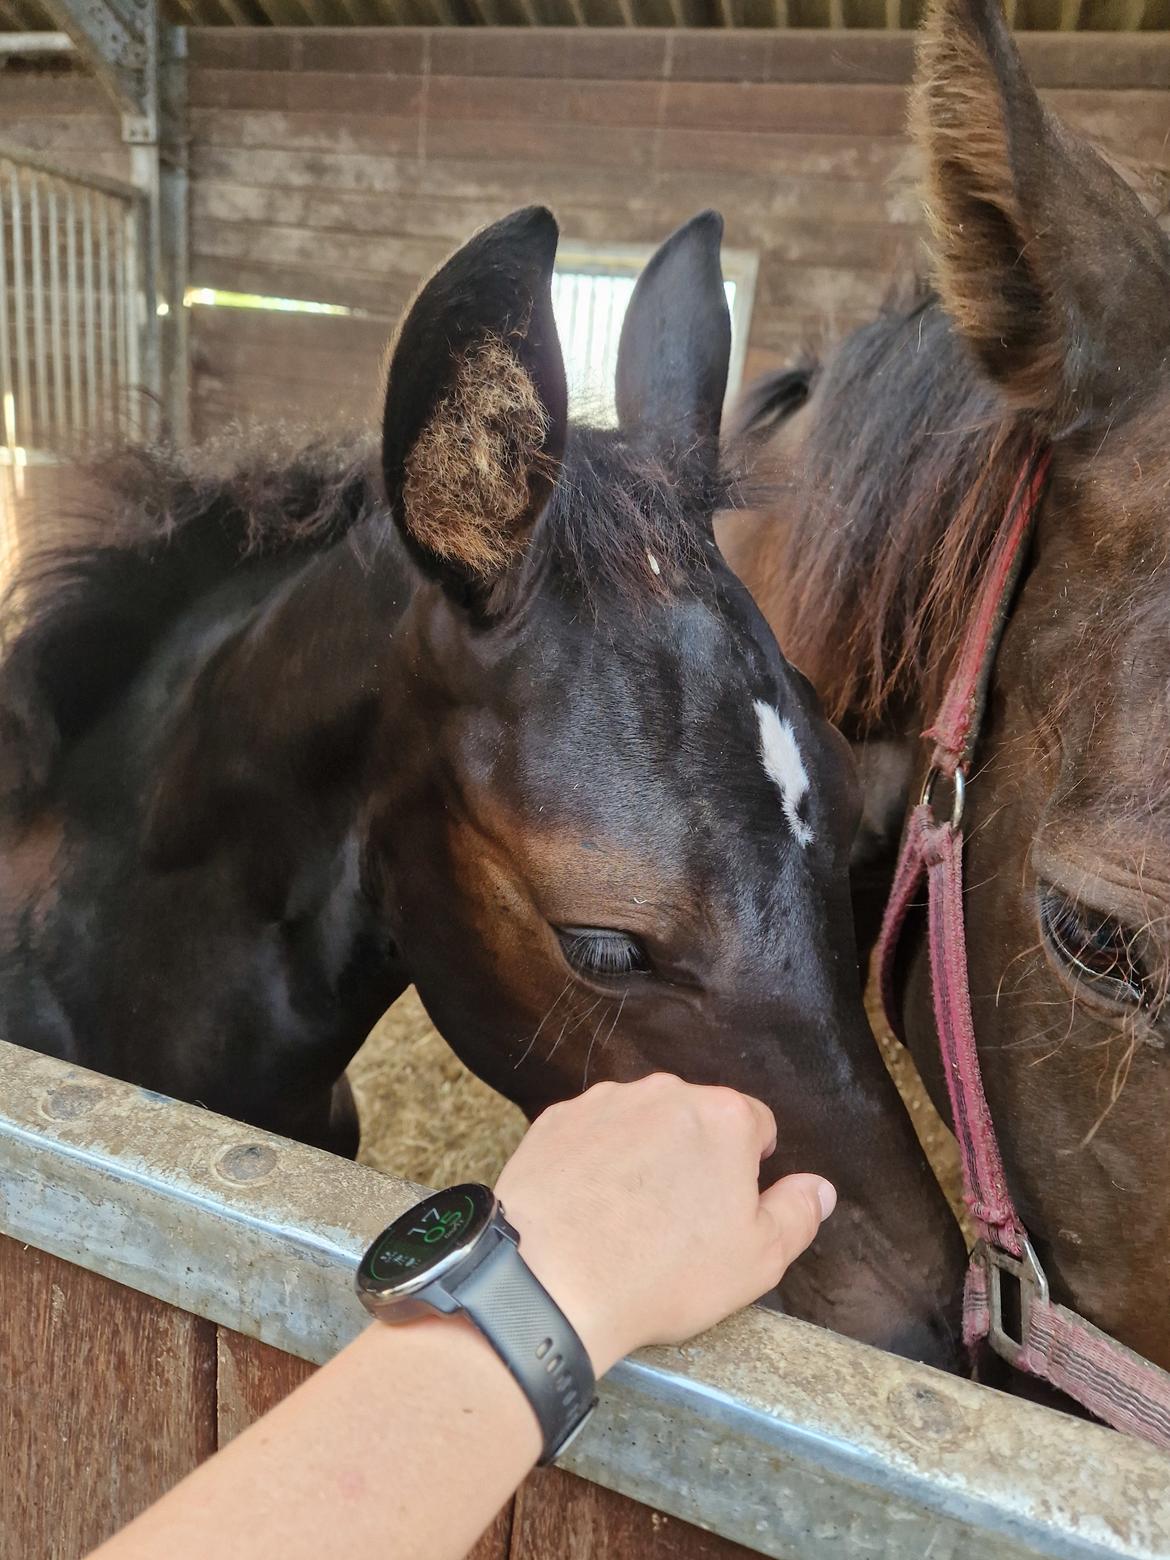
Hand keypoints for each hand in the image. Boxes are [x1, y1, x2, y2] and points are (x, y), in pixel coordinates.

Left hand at [494, 1073, 835, 1374]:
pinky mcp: (556, 1119)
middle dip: (696, 1157)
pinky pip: (593, 1133)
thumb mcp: (758, 1259)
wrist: (551, 1278)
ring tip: (629, 1217)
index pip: (757, 1124)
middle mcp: (665, 1092)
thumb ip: (798, 1214)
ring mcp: (605, 1101)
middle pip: (697, 1118)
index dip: (750, 1168)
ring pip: (643, 1122)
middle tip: (681, 1222)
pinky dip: (596, 1160)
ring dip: (645, 1154)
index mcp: (724, 1116)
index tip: (729, 1209)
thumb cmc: (664, 1272)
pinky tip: (588, 1206)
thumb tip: (819, 1187)